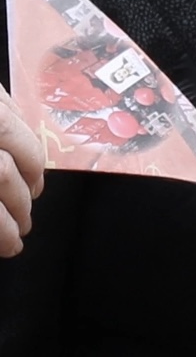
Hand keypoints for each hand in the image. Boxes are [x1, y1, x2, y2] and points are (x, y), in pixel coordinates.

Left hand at [0, 83, 44, 257]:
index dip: (2, 228)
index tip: (11, 248)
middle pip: (4, 171)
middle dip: (19, 206)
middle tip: (23, 228)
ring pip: (19, 138)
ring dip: (32, 172)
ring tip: (32, 193)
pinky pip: (14, 108)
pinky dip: (25, 135)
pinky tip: (25, 150)